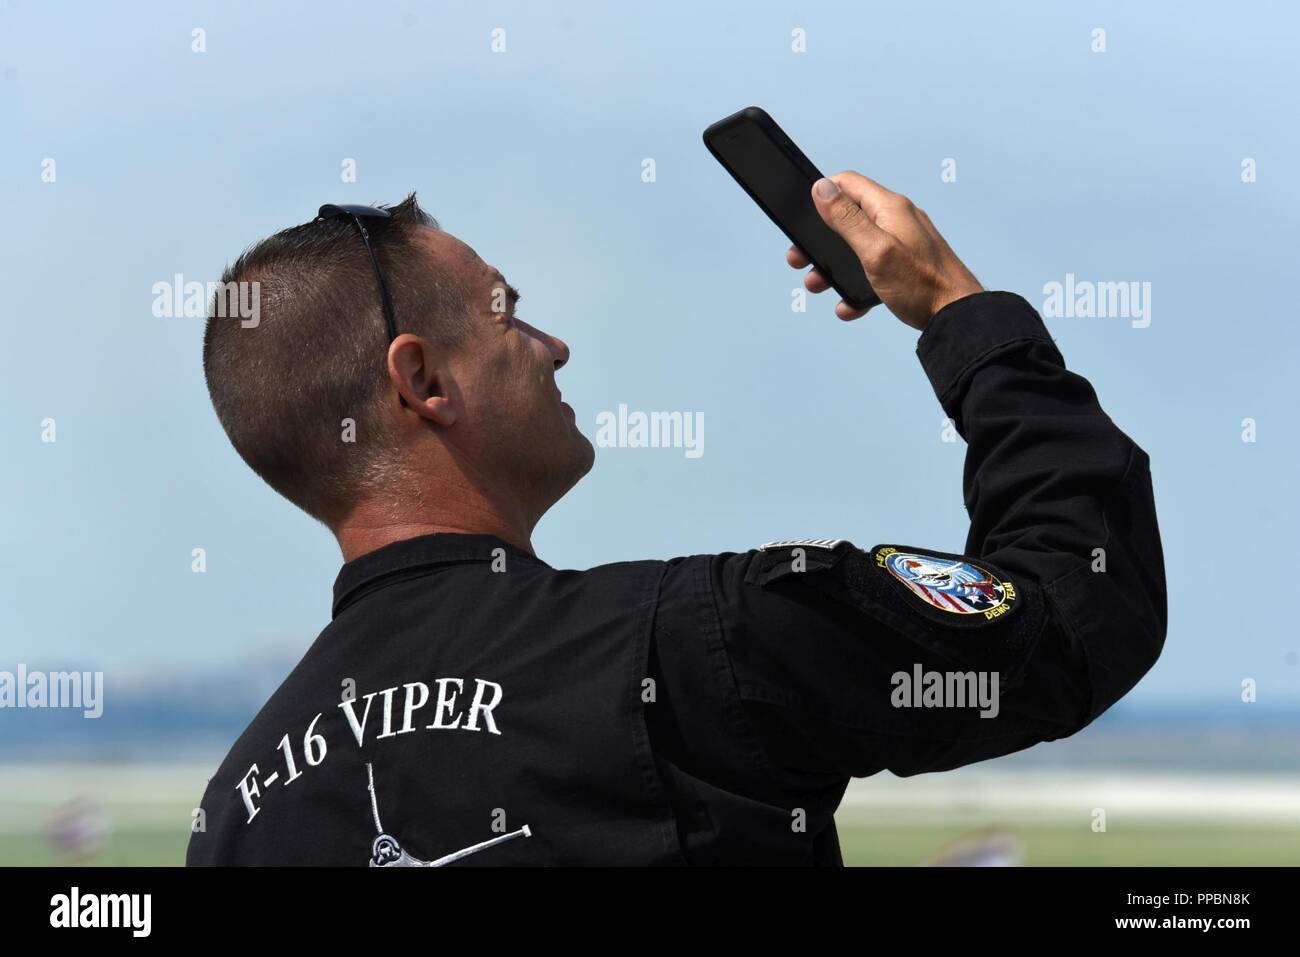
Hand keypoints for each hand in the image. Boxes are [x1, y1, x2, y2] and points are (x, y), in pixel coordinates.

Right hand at [787, 171, 982, 330]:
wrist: (957, 316)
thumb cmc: (923, 285)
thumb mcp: (876, 250)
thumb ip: (847, 219)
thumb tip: (822, 187)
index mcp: (890, 208)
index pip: (849, 183)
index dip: (823, 195)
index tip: (804, 217)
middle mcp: (897, 220)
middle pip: (848, 217)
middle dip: (821, 239)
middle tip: (801, 258)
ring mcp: (902, 243)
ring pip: (857, 247)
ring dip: (833, 266)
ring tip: (818, 284)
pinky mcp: (905, 267)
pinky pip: (872, 270)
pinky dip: (856, 285)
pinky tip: (850, 305)